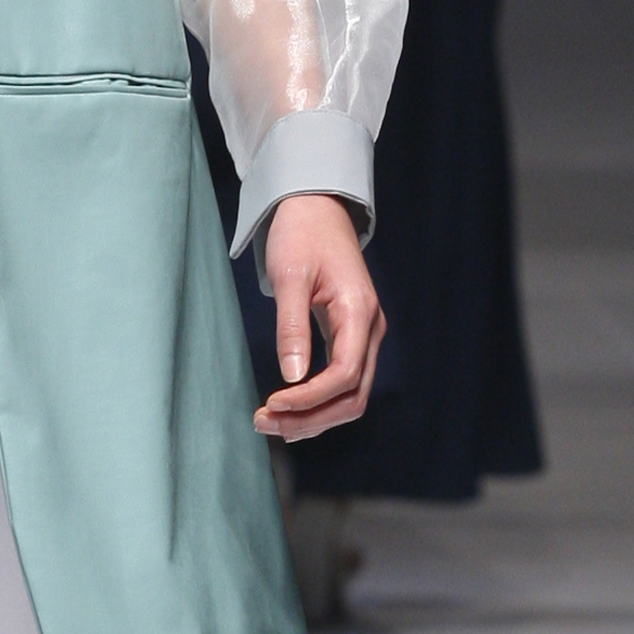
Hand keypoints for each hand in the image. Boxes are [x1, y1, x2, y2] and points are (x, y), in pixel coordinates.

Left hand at [255, 192, 383, 440]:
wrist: (317, 209)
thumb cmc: (301, 236)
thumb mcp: (289, 276)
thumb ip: (292, 326)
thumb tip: (292, 376)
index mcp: (359, 313)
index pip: (344, 376)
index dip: (310, 399)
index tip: (272, 404)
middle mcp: (370, 330)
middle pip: (353, 396)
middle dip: (311, 418)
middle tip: (264, 424)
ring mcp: (364, 336)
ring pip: (350, 396)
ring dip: (313, 416)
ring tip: (270, 423)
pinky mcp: (352, 337)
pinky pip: (343, 383)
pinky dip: (318, 402)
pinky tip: (288, 409)